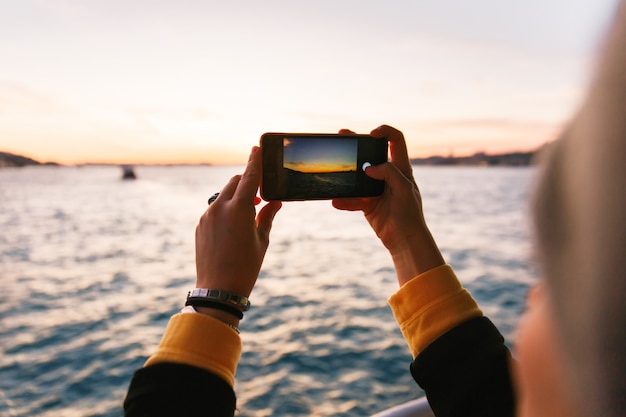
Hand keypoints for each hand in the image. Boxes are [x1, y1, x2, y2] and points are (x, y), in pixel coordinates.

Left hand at [195, 146, 281, 300]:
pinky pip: (215, 209)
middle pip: (235, 182)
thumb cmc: (246, 266)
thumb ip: (267, 216)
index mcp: (240, 209)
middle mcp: (220, 207)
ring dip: (237, 197)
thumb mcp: (262, 240)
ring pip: (224, 195)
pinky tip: (234, 228)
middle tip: (261, 195)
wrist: (218, 289)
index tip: (257, 147)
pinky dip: (226, 209)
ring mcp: (207, 216)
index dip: (255, 161)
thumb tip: (275, 202)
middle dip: (248, 182)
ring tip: (249, 214)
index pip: (249, 176)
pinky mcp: (200, 225)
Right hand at [332, 125, 443, 284]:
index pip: (396, 141)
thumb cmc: (410, 213)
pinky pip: (352, 198)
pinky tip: (336, 201)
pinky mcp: (367, 204)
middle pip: (371, 154)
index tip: (371, 134)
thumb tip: (368, 167)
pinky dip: (345, 200)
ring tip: (334, 168)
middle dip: (357, 144)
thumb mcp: (404, 189)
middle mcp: (388, 175)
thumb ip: (389, 173)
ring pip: (358, 176)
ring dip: (346, 173)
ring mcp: (376, 189)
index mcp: (401, 168)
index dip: (385, 132)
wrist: (404, 240)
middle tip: (342, 135)